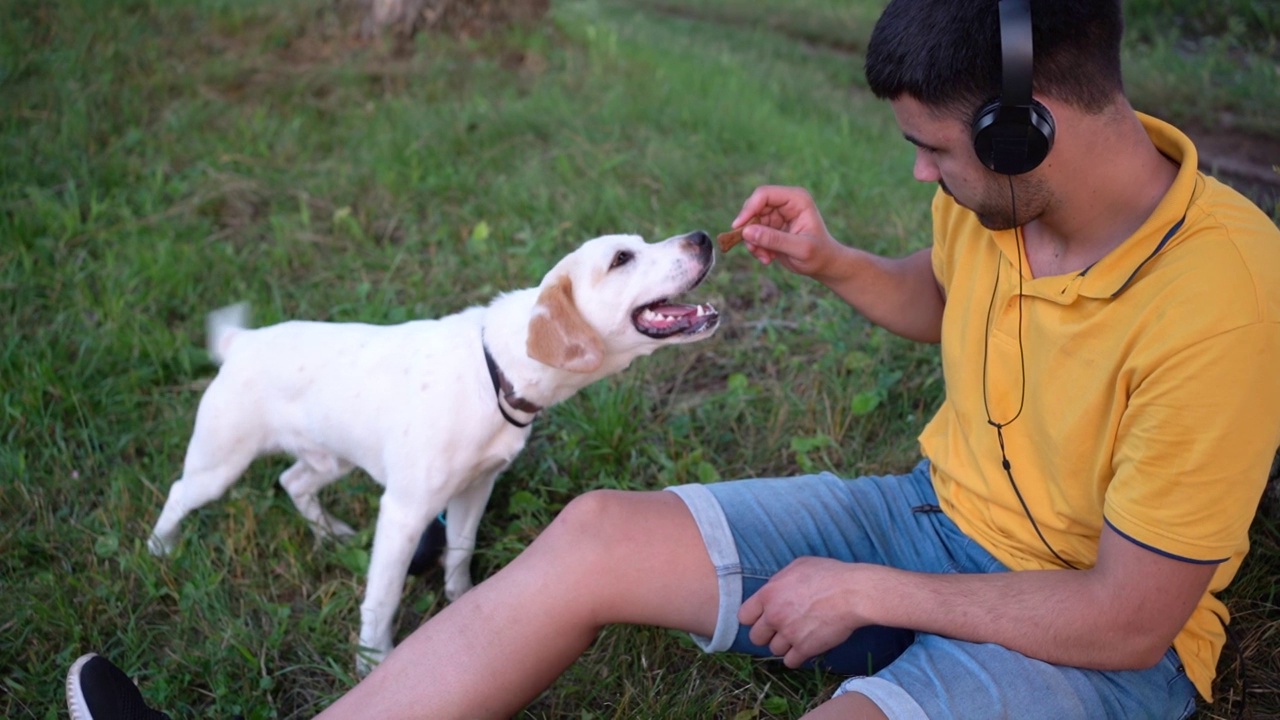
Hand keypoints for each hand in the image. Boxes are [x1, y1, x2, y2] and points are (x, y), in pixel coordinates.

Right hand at [732, 185, 838, 277]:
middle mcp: (785, 203)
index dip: (749, 208)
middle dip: (749, 230)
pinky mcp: (770, 226)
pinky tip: (768, 259)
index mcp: (796, 199)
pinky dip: (756, 247)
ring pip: (750, 222)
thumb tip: (746, 231)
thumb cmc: (818, 254)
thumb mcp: (799, 249)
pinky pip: (752, 233)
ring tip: (766, 258)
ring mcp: (776, 214)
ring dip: (753, 242)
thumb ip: (774, 240)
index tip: (738, 227)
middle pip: (753, 207)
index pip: (764, 194)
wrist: (823, 265)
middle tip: (754, 250)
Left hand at [737, 557, 868, 667]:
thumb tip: (774, 588)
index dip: (753, 618)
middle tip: (780, 629)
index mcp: (768, 594)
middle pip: (756, 637)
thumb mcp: (798, 566)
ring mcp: (789, 634)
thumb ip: (780, 580)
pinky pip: (790, 662)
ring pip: (774, 650)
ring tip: (798, 636)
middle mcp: (774, 616)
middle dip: (767, 634)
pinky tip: (804, 648)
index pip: (744, 616)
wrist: (852, 593)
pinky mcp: (805, 648)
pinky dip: (796, 657)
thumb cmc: (829, 574)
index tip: (763, 618)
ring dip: (784, 645)